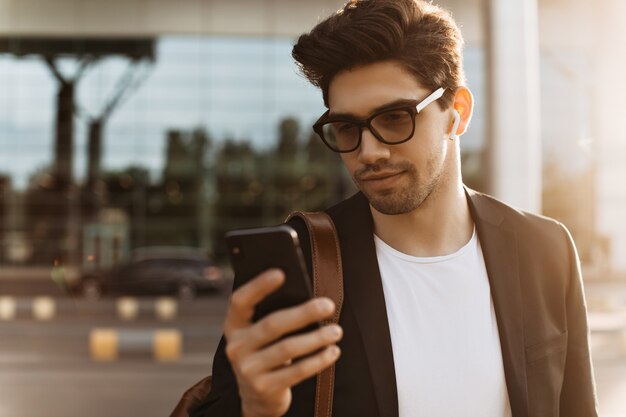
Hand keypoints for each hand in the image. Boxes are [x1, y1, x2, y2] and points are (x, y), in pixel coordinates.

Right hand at [223, 269, 341, 416]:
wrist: (257, 397)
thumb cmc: (266, 352)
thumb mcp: (259, 335)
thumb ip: (272, 316)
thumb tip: (307, 298)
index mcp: (234, 326)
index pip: (240, 301)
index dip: (258, 286)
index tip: (281, 273)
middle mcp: (236, 347)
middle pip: (272, 325)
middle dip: (303, 313)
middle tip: (328, 305)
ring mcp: (248, 370)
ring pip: (288, 348)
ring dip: (317, 338)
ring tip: (336, 331)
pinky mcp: (265, 389)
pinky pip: (297, 371)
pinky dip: (319, 360)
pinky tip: (333, 351)